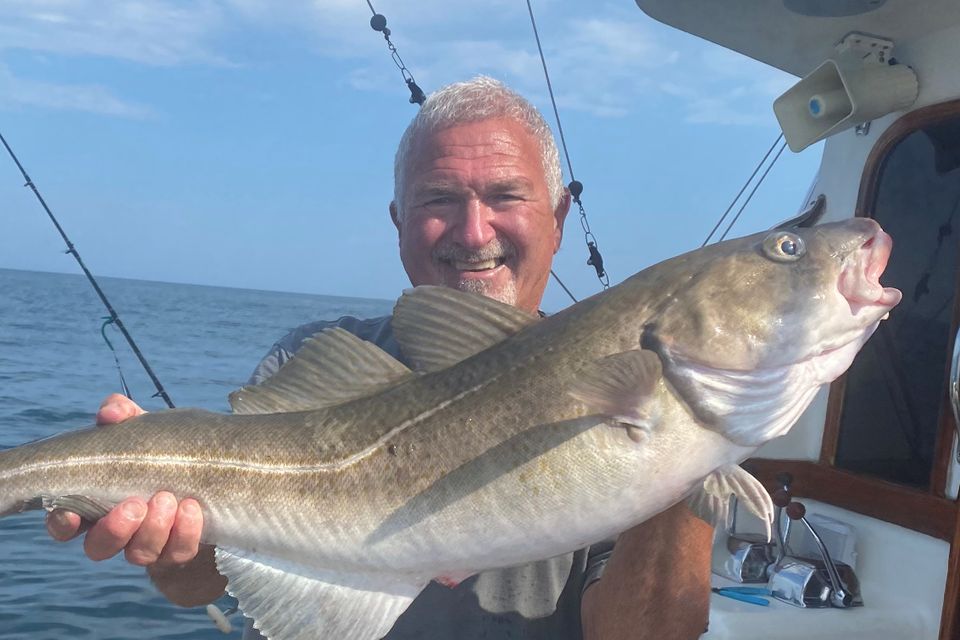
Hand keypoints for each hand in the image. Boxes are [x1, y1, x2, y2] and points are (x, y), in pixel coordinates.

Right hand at [44, 394, 220, 604]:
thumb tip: (111, 411)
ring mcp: (148, 546)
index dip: (62, 523)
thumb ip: (125, 416)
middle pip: (99, 547)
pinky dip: (186, 532)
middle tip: (134, 505)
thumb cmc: (164, 453)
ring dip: (153, 529)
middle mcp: (118, 532)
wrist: (215, 478)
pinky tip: (193, 509)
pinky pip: (179, 553)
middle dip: (114, 529)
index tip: (70, 514)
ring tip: (169, 499)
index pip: (65, 523)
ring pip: (139, 553)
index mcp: (97, 503)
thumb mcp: (145, 430)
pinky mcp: (179, 553)